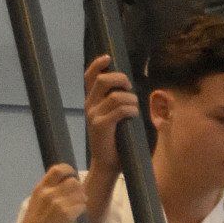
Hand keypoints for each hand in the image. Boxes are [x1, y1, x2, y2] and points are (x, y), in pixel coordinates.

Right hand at [16, 163, 87, 222]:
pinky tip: (78, 213)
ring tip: (79, 203)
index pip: (57, 169)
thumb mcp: (36, 201)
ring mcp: (59, 204)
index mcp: (40, 188)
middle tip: (78, 194)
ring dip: (82, 197)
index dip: (68, 169)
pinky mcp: (68, 215)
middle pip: (73, 181)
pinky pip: (82, 205)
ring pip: (80, 192)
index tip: (72, 174)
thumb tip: (62, 182)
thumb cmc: (34, 222)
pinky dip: (82, 208)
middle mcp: (50, 193)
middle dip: (78, 187)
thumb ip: (47, 191)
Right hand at [82, 54, 137, 173]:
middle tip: (130, 88)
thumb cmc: (116, 141)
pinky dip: (131, 110)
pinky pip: (120, 110)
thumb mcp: (115, 117)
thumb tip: (130, 88)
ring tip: (134, 109)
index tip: (108, 58)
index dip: (98, 64)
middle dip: (121, 79)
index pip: (90, 77)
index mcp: (91, 101)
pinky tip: (133, 116)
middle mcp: (89, 105)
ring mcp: (93, 115)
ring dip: (131, 100)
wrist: (107, 165)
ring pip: (116, 96)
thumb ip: (118, 102)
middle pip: (103, 80)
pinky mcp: (100, 126)